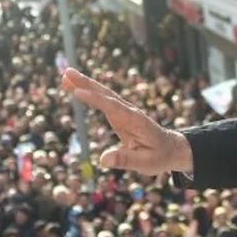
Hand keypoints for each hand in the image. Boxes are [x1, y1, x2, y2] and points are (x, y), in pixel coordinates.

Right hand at [60, 69, 192, 174]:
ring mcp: (124, 111)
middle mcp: (128, 111)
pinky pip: (102, 100)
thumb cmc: (159, 156)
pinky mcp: (119, 113)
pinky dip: (89, 92)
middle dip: (87, 83)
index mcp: (135, 121)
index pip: (113, 107)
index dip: (96, 99)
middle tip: (67, 73)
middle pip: (106, 94)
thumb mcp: (146, 163)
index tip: (78, 92)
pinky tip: (75, 88)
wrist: (170, 149)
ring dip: (85, 84)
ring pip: (103, 94)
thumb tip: (103, 160)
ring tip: (66, 76)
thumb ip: (125, 160)